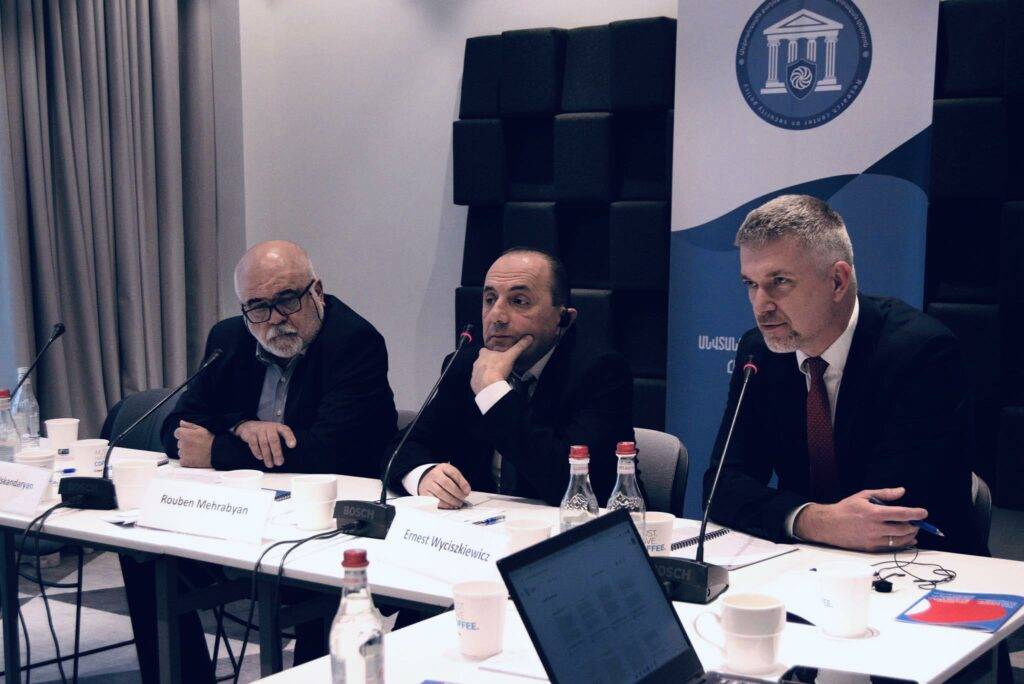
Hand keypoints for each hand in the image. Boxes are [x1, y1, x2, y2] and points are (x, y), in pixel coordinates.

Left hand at [174, 421, 213, 467]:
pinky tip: (195, 458)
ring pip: (181, 452)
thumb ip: (189, 425)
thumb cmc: (210, 440)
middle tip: (196, 445)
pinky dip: (187, 460)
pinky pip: (182, 460)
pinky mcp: (184, 462)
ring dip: (186, 452)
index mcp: (184, 434)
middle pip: (179, 443)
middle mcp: (181, 444)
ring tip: (197, 452)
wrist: (216, 453)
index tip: (190, 437)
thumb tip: (181, 422)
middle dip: (186, 444)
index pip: (177, 433)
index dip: (184, 434)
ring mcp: (182, 453)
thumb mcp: (201, 429)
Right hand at [233, 420, 296, 467]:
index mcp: (278, 427)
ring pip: (264, 443)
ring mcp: (259, 430)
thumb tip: (282, 458)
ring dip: (267, 455)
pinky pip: (254, 443)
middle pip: (274, 440)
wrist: (249, 426)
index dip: (289, 438)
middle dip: (277, 453)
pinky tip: (260, 457)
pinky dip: (257, 451)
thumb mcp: (275, 434)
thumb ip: (280, 442)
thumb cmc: (265, 433)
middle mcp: (269, 427)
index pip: (285, 431)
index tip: (292, 445)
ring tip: (270, 464)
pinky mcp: (250, 434)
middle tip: (279, 463)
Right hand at [417, 463, 471, 508]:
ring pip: (440, 492)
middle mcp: (434, 474)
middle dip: (457, 493)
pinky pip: (435, 500)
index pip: (454, 473)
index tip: (467, 491)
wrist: (426, 480)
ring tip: (458, 503)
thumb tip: (466, 492)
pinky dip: (444, 504)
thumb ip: (459, 482)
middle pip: (447, 483)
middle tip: (463, 498)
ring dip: (452, 500)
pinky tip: (450, 505)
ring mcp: (428, 483)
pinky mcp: (424, 493)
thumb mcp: (450, 475)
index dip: (462, 483)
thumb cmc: (442, 478)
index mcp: (443, 467)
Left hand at [471, 335, 532, 393]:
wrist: (489, 386)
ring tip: (495, 376)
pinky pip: (478, 381)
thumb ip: (519, 347)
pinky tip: (490, 384)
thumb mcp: (510, 356)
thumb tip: (528, 338)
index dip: (489, 352)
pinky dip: (483, 382)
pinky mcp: (474, 383)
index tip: (495, 354)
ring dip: (485, 372)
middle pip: (481, 361)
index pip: (484, 350)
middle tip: (497, 366)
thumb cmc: (498, 369)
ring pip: (479, 371)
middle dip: (488, 363)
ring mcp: (474, 373)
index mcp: (484, 354)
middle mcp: (477, 362)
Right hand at [793, 487, 925, 551]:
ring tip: (913, 530)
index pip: (901, 514)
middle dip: (915, 525)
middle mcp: (875, 528)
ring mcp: (873, 540)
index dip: (915, 513)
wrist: (829, 525)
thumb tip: (901, 491)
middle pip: (903, 529)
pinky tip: (907, 540)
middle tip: (918, 521)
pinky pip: (892, 548)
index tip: (924, 512)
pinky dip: (902, 544)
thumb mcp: (863, 495)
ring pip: (900, 540)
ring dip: (910, 535)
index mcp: (874, 513)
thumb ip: (884, 494)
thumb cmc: (846, 509)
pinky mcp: (871, 548)